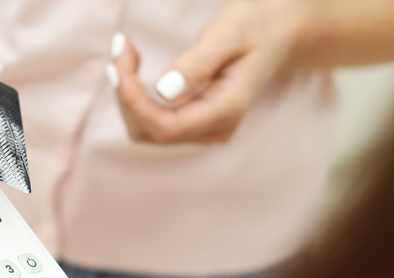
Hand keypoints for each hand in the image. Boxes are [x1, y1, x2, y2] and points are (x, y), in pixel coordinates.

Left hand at [107, 0, 295, 143]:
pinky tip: (132, 65)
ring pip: (145, 128)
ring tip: (125, 51)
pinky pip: (152, 120)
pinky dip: (134, 95)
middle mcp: (214, 130)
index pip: (165, 127)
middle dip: (125, 94)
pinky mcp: (192, 124)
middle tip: (121, 46)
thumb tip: (162, 91)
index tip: (118, 64)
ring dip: (126, 94)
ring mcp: (203, 131)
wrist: (276, 36)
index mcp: (226, 111)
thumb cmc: (254, 29)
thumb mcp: (229, 34)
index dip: (134, 102)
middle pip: (149, 131)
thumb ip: (197, 63)